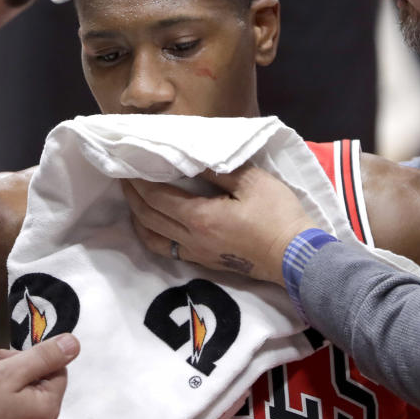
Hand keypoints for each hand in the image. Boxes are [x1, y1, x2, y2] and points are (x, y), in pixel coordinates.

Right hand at [0, 333, 78, 418]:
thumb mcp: (11, 371)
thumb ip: (45, 356)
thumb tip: (74, 344)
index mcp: (48, 409)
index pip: (56, 369)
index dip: (31, 358)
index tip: (4, 358)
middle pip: (41, 384)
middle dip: (18, 369)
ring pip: (28, 397)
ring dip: (9, 382)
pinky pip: (17, 414)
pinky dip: (4, 401)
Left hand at [122, 164, 317, 285]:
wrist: (296, 258)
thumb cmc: (278, 216)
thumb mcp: (252, 182)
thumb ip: (218, 169)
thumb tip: (191, 156)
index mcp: (200, 217)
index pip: (157, 197)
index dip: (139, 181)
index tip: (128, 165)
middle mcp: (191, 239)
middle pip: (149, 217)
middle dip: (132, 197)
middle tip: (123, 177)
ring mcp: (196, 254)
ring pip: (153, 238)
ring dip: (138, 218)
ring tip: (133, 200)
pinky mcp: (204, 262)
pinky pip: (167, 249)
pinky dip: (153, 235)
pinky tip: (154, 225)